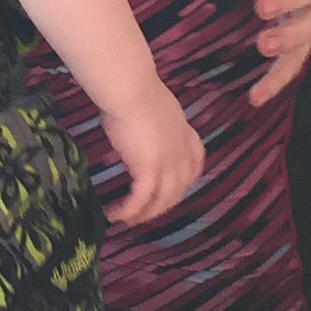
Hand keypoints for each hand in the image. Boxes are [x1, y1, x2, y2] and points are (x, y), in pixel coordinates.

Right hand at [97, 82, 203, 226]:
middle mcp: (181, 153)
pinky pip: (140, 199)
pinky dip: (128, 210)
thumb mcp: (154, 107)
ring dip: (144, 214)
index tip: (173, 186)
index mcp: (184, 133)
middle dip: (162, 204)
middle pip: (178, 188)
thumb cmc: (134, 91)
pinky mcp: (149, 171)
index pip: (195, 162)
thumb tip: (141, 126)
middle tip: (145, 212)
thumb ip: (154, 123)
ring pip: (161, 200)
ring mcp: (168, 164)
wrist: (131, 90)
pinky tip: (115, 214)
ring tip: (128, 220)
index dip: (186, 179)